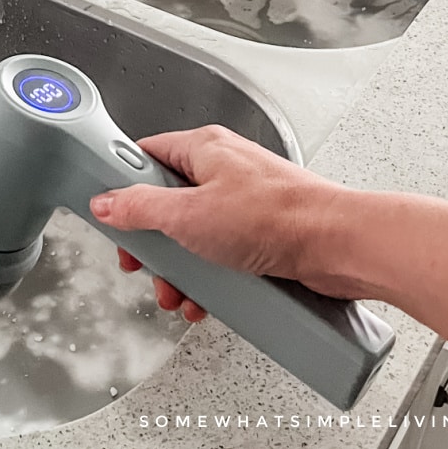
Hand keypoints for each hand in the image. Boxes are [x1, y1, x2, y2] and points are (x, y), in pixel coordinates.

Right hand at [89, 125, 350, 318]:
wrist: (341, 246)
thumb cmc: (279, 217)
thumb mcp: (189, 215)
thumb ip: (140, 208)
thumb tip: (106, 202)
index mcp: (205, 148)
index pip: (146, 156)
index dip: (123, 186)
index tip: (111, 213)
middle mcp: (226, 170)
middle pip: (167, 203)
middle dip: (154, 244)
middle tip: (146, 265)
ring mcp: (246, 203)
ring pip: (194, 235)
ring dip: (180, 270)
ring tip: (179, 293)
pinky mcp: (263, 234)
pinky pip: (222, 254)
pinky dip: (210, 278)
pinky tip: (207, 300)